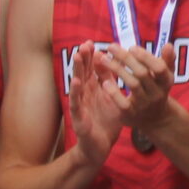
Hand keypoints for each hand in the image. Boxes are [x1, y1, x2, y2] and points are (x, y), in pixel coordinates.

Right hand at [66, 51, 123, 168]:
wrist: (100, 146)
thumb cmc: (105, 121)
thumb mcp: (111, 98)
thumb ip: (110, 81)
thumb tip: (112, 62)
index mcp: (94, 90)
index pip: (91, 70)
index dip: (91, 57)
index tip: (91, 42)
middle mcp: (85, 95)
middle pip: (83, 73)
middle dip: (83, 58)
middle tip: (84, 43)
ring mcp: (80, 105)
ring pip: (77, 84)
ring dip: (77, 69)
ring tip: (78, 56)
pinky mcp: (78, 117)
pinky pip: (76, 103)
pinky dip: (75, 92)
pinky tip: (76, 81)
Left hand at [100, 45, 176, 140]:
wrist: (155, 118)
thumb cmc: (157, 89)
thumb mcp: (165, 76)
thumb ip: (167, 60)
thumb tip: (168, 44)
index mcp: (166, 82)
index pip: (159, 68)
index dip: (146, 57)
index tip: (131, 47)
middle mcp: (157, 93)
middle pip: (142, 74)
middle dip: (126, 59)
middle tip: (111, 46)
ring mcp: (144, 105)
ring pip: (132, 85)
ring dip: (117, 69)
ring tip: (103, 58)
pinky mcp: (131, 115)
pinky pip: (122, 103)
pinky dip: (114, 92)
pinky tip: (104, 82)